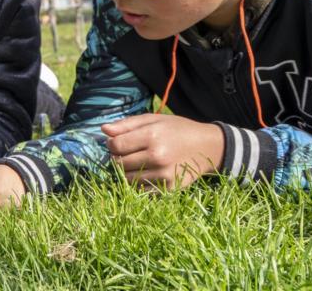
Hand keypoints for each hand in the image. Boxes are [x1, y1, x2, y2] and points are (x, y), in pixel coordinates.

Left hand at [102, 114, 224, 188]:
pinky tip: (145, 173)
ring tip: (136, 162)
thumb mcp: (153, 120)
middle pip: (119, 163)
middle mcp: (157, 157)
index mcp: (152, 136)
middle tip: (126, 152)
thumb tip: (103, 129)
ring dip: (126, 172)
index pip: (115, 146)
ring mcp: (163, 175)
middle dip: (117, 158)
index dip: (111, 144)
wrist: (207, 147)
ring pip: (127, 179)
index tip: (117, 141)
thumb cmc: (177, 130)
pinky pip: (141, 191)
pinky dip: (138, 184)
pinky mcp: (169, 189)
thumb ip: (127, 124)